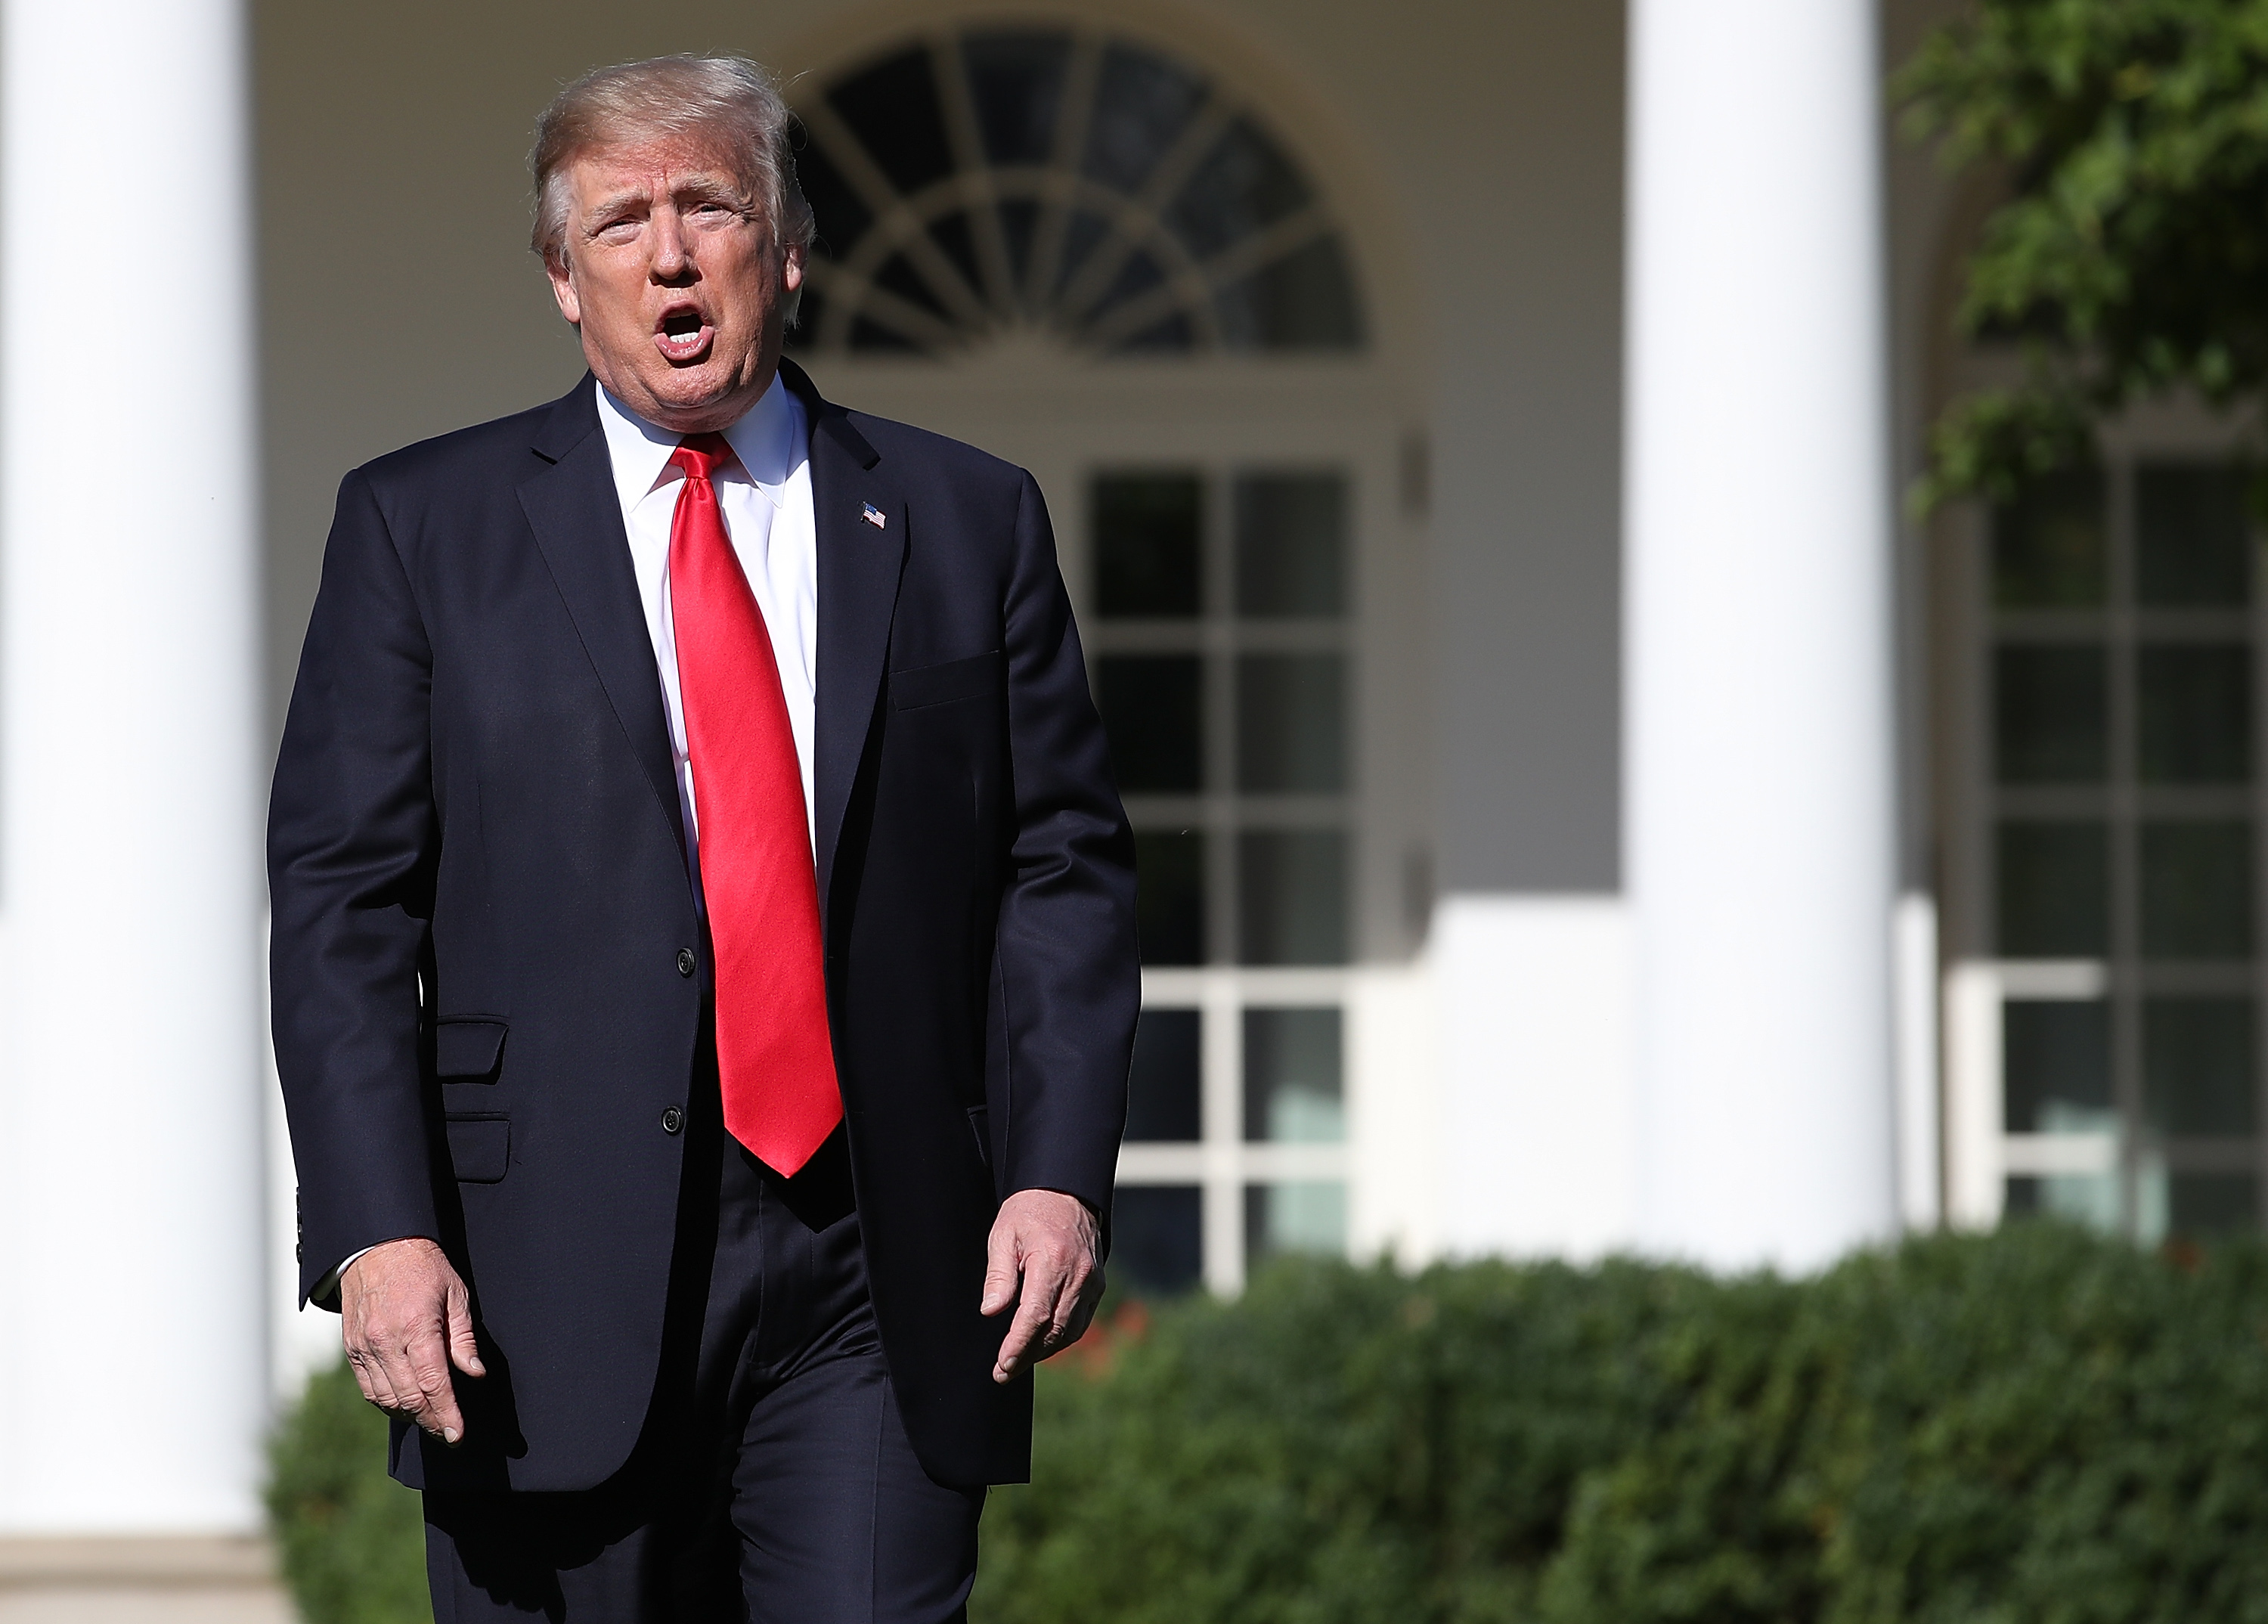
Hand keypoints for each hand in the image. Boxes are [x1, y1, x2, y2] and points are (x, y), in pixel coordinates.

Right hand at [340, 1237, 484, 1444]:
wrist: (378, 1244)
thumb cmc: (424, 1267)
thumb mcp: (456, 1294)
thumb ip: (463, 1339)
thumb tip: (474, 1374)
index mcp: (416, 1327)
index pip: (433, 1384)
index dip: (446, 1414)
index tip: (457, 1435)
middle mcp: (385, 1341)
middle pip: (409, 1398)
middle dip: (430, 1420)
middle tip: (448, 1432)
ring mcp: (364, 1347)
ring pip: (386, 1398)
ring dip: (409, 1415)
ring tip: (430, 1420)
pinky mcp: (351, 1348)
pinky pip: (368, 1388)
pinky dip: (386, 1402)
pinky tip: (404, 1404)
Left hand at [980, 1189, 1103, 1382]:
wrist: (1066, 1193)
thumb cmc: (1028, 1212)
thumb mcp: (1003, 1235)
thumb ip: (998, 1274)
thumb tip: (991, 1311)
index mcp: (1052, 1259)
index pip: (1036, 1314)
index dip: (1019, 1344)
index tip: (1003, 1364)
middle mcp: (1078, 1274)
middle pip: (1055, 1329)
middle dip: (1028, 1355)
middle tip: (1003, 1372)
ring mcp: (1092, 1281)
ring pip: (1070, 1331)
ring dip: (1044, 1352)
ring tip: (1017, 1362)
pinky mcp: (1097, 1285)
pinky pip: (1080, 1322)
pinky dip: (1060, 1338)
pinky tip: (1040, 1345)